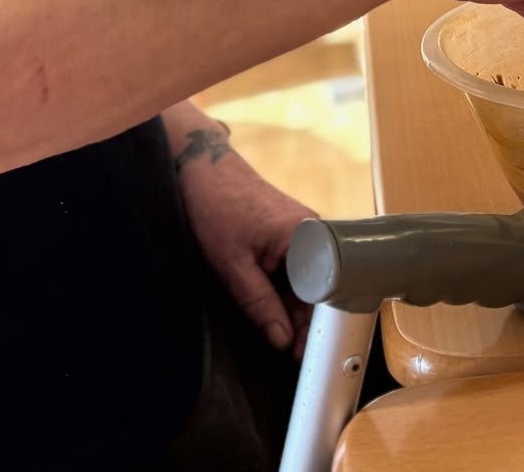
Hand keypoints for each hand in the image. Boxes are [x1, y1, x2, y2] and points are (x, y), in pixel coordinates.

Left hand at [176, 137, 314, 359]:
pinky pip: (295, 268)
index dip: (313, 329)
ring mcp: (302, 231)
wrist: (202, 165)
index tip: (303, 357)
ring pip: (305, 281)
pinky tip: (274, 310)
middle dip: (304, 323)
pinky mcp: (290, 231)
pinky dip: (285, 290)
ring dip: (293, 309)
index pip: (322, 295)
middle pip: (316, 289)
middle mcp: (313, 231)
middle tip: (293, 358)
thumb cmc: (215, 206)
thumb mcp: (232, 264)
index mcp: (306, 236)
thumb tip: (281, 339)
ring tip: (284, 341)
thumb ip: (259, 303)